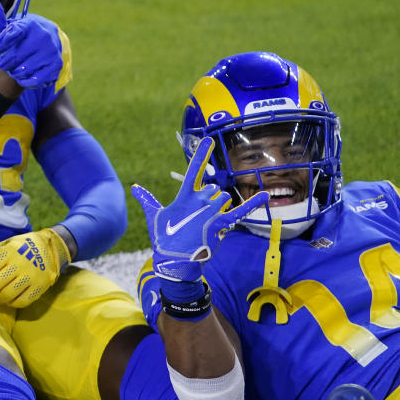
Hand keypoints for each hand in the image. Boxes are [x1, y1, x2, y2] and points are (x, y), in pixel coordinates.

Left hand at [0, 0, 62, 87]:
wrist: (43, 48)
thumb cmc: (19, 38)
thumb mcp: (6, 27)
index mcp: (29, 23)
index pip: (10, 35)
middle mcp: (42, 36)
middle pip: (13, 57)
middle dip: (5, 62)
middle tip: (6, 61)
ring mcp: (51, 51)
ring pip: (22, 70)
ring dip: (15, 72)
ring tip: (18, 66)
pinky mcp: (56, 66)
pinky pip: (33, 80)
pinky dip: (26, 80)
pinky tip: (27, 73)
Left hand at [0, 228, 70, 307]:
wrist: (51, 246)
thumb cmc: (22, 246)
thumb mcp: (5, 244)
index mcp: (9, 251)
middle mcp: (20, 264)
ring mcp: (31, 276)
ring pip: (7, 295)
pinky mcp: (40, 287)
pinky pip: (21, 302)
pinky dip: (11, 303)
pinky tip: (8, 299)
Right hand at [132, 137, 268, 281]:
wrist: (175, 260)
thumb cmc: (164, 237)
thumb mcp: (154, 216)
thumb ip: (146, 199)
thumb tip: (134, 187)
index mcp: (184, 196)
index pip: (194, 169)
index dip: (201, 153)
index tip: (208, 139)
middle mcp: (200, 200)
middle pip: (214, 189)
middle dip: (210, 198)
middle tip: (199, 216)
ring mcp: (212, 212)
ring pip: (224, 199)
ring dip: (219, 207)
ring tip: (207, 223)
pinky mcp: (222, 224)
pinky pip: (241, 211)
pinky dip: (254, 202)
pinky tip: (266, 194)